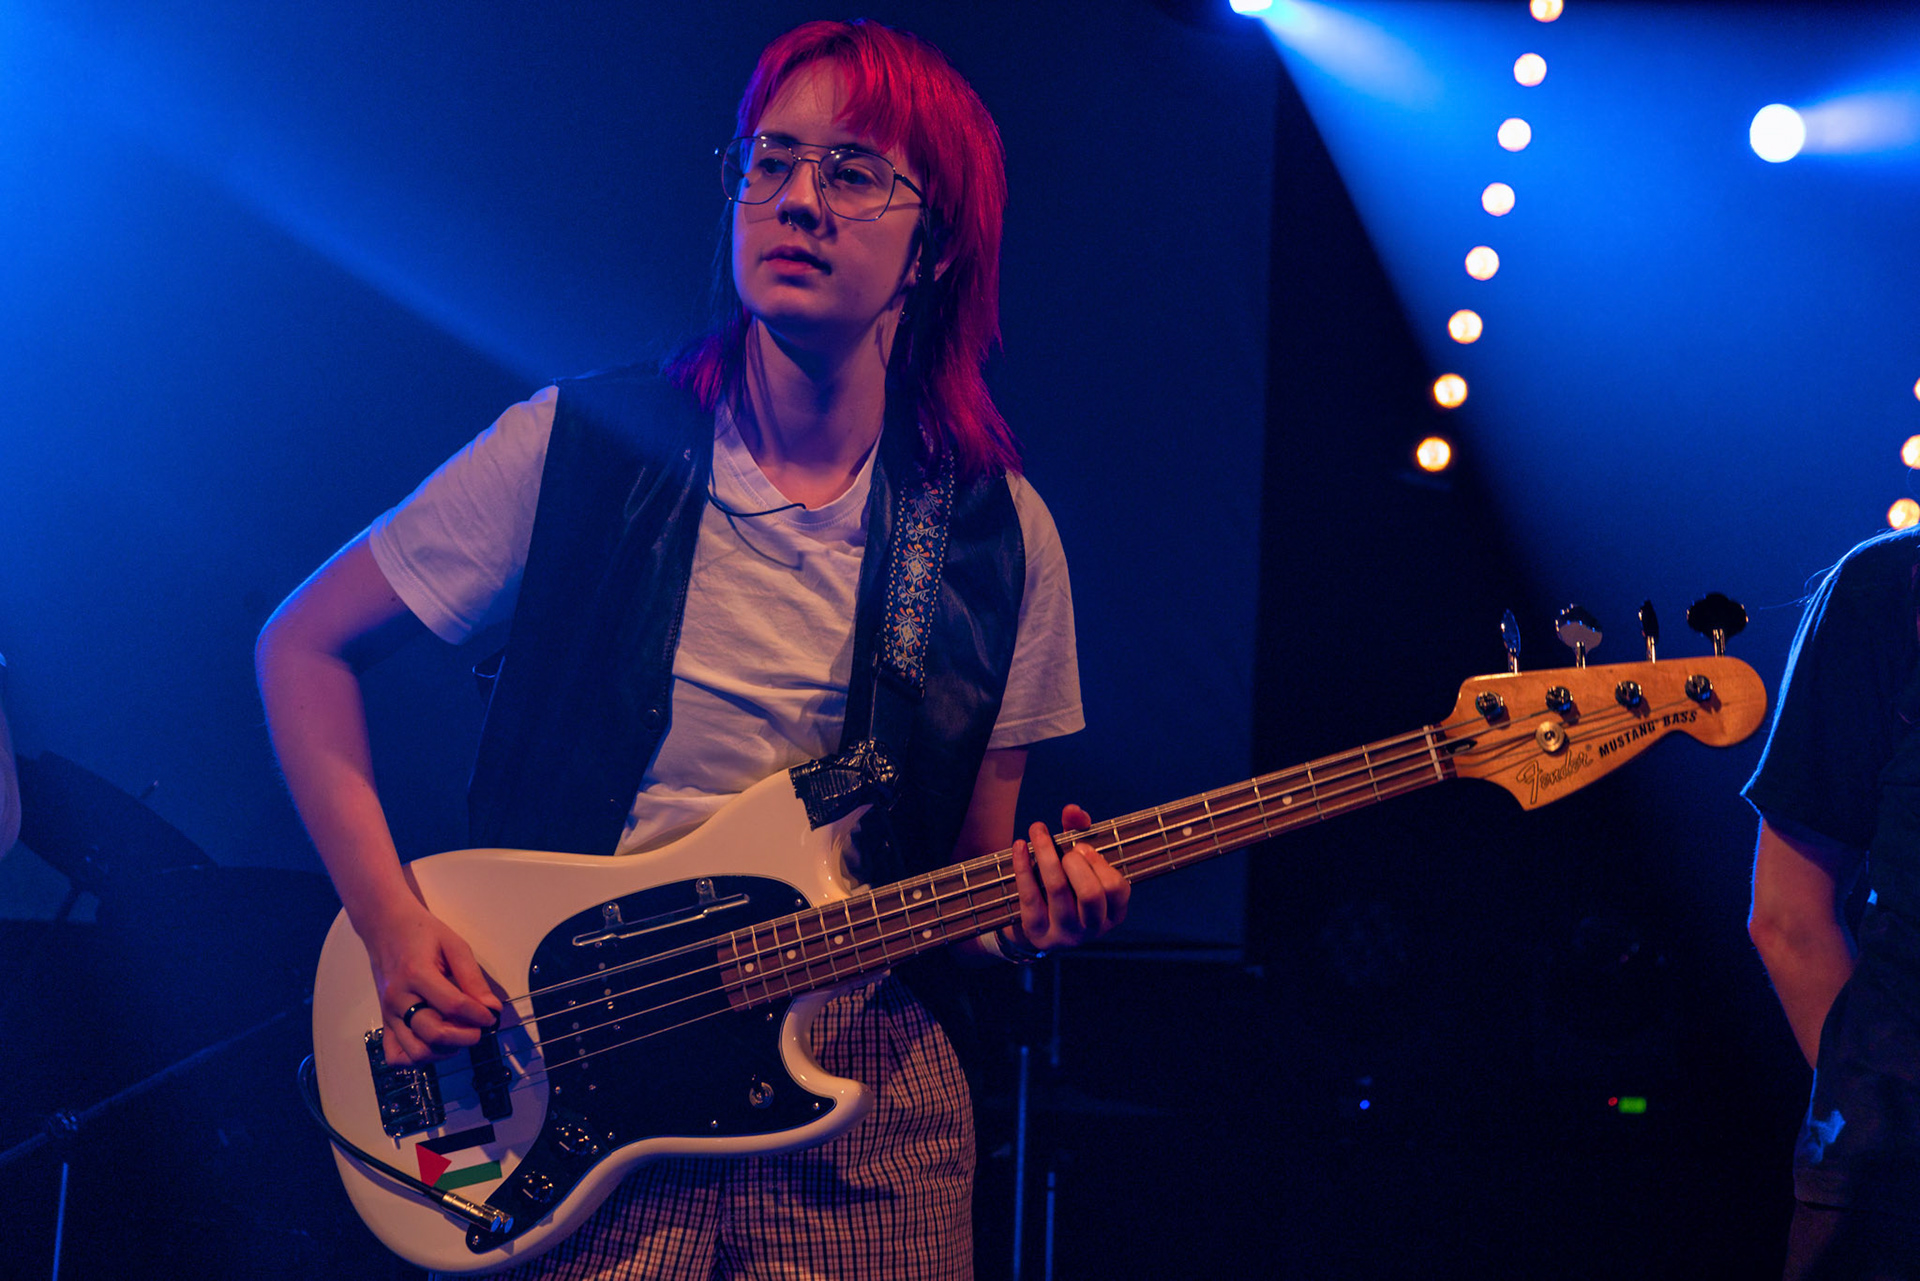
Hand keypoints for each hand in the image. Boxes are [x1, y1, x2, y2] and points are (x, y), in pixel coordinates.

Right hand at [359, 900, 501, 1064]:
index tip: (492, 1016)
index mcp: (416, 974)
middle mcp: (398, 998)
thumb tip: (492, 1008)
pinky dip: (417, 1058)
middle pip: (433, 1033)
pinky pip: (395, 1055)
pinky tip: (434, 1044)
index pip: (453, 1006)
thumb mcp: (455, 946)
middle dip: (466, 1037)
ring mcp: (388, 1013)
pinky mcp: (384, 1022)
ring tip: (459, 1036)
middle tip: (480, 1029)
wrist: (386, 926)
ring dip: (444, 1051)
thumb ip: (473, 978)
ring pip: (415, 1051)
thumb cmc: (422, 933)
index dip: (479, 1015)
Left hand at [1006, 803, 1129, 953]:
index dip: (1099, 862)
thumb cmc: (1066, 885)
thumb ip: (1079, 831)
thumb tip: (1073, 810)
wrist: (1038, 925)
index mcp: (1112, 914)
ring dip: (1046, 853)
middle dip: (1076, 862)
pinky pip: (1029, 894)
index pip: (1116, 888)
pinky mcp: (1037, 933)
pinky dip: (1023, 865)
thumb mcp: (1078, 862)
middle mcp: (1093, 928)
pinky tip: (1020, 845)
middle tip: (1066, 851)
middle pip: (1090, 893)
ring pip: (1057, 889)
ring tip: (1038, 832)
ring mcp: (1065, 934)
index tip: (1082, 848)